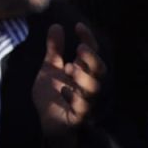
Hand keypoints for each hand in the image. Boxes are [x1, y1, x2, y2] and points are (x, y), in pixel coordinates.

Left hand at [32, 23, 104, 147]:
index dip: (88, 39)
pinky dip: (75, 98)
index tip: (78, 26)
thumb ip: (54, 50)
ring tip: (69, 68)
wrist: (47, 122)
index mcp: (82, 72)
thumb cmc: (53, 95)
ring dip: (84, 77)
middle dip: (92, 58)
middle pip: (100, 71)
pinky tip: (64, 89)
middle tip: (79, 49)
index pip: (91, 53)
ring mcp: (85, 101)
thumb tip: (56, 25)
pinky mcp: (78, 117)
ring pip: (94, 89)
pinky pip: (82, 108)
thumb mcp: (50, 69)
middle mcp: (87, 86)